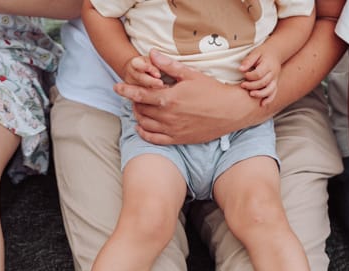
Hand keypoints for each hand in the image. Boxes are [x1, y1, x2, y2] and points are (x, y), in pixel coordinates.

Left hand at [116, 50, 262, 144]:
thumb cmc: (212, 90)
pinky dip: (144, 133)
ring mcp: (172, 129)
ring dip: (138, 116)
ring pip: (145, 124)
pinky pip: (154, 139)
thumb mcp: (191, 74)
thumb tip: (152, 53)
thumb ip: (169, 66)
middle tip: (134, 95)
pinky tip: (141, 127)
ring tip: (138, 108)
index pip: (140, 93)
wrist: (231, 111)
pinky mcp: (178, 139)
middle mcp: (168, 115)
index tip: (117, 87)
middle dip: (134, 101)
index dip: (126, 90)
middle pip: (141, 109)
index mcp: (169, 98)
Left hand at [240, 48, 280, 105]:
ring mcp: (275, 80)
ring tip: (251, 94)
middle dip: (252, 86)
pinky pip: (273, 94)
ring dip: (260, 94)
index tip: (244, 75)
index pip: (259, 74)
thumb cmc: (263, 53)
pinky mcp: (275, 84)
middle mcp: (273, 73)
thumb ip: (248, 60)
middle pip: (263, 82)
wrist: (275, 53)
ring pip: (270, 90)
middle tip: (243, 85)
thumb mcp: (255, 52)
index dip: (250, 76)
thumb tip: (241, 69)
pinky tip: (262, 104)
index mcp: (268, 65)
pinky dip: (268, 100)